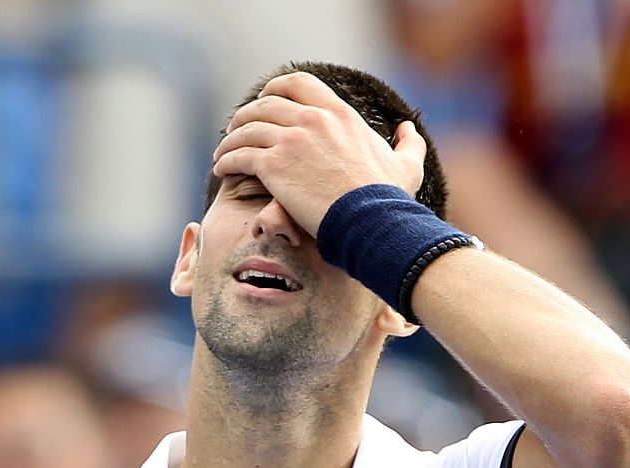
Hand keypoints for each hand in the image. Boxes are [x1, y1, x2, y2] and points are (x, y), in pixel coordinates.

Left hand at [210, 71, 425, 235]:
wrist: (371, 222)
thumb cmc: (388, 200)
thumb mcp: (407, 165)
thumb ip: (408, 143)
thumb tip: (408, 129)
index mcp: (339, 113)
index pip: (298, 83)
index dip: (275, 89)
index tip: (265, 101)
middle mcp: (312, 119)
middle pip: (265, 104)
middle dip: (246, 114)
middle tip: (237, 129)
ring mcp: (291, 141)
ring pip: (247, 128)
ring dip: (231, 139)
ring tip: (224, 152)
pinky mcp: (274, 166)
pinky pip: (239, 156)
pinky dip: (226, 159)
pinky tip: (221, 168)